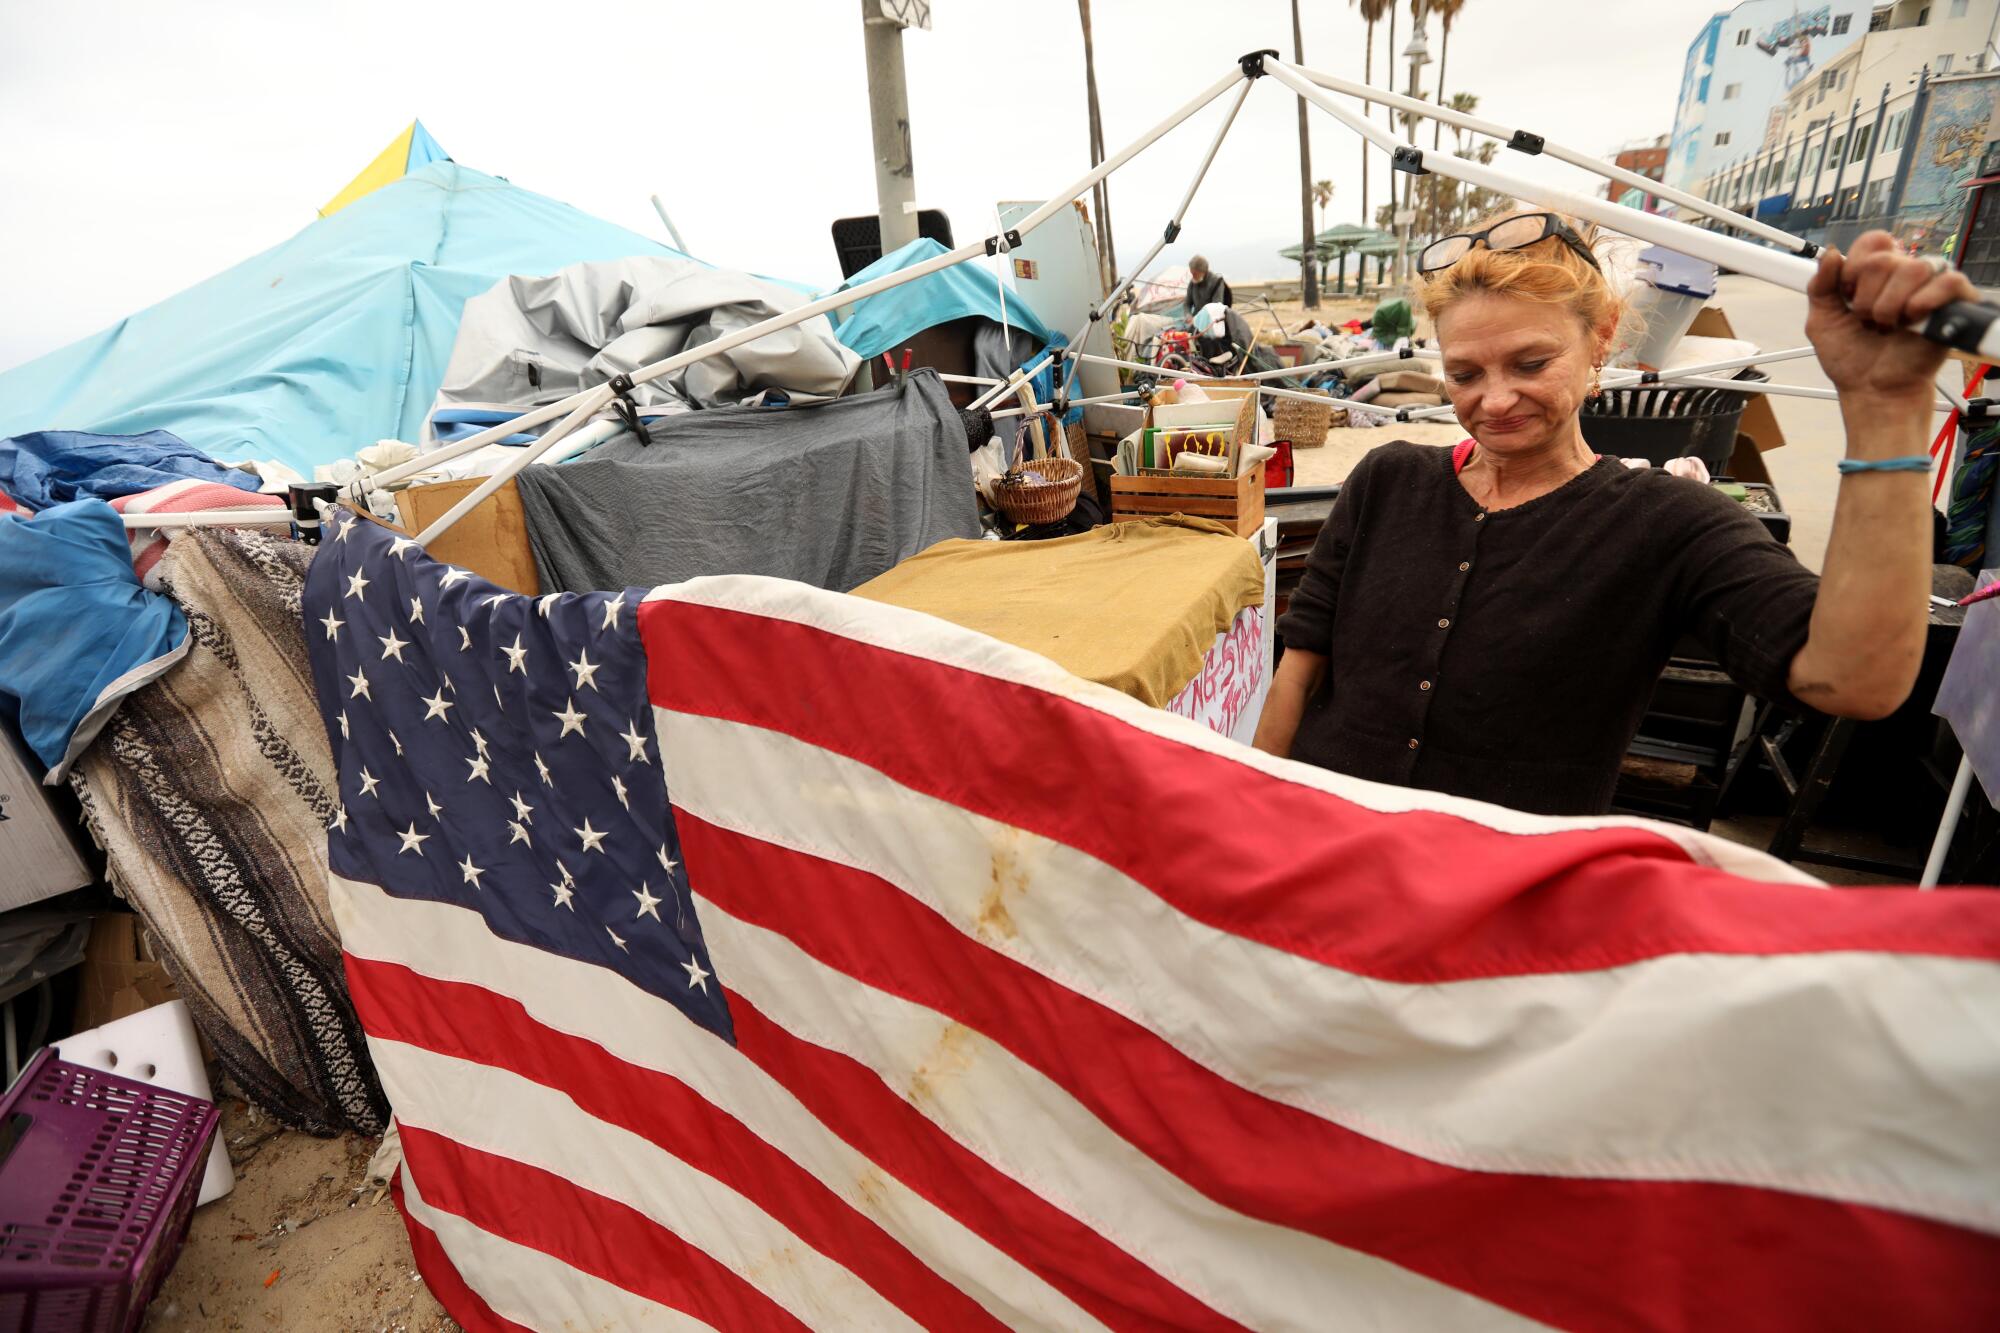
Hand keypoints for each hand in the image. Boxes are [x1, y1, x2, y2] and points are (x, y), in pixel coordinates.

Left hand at [1804, 231, 1980, 404]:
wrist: (1872, 390)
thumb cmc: (1852, 359)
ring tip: (1888, 327)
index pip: (1872, 242)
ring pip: (1913, 269)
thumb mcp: (1822, 321)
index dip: (1853, 269)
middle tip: (1869, 321)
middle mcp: (1904, 275)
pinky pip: (1948, 282)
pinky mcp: (1954, 303)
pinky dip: (1923, 303)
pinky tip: (1912, 321)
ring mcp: (1930, 287)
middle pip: (1885, 259)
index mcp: (1876, 274)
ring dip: (1890, 306)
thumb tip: (1830, 254)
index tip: (1847, 296)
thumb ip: (1820, 286)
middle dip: (1866, 298)